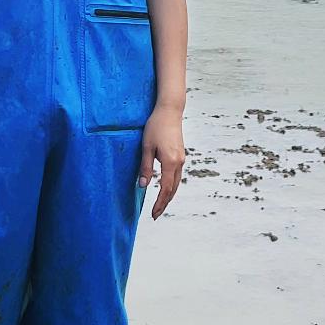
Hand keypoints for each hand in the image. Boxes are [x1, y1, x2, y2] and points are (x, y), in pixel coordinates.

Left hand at [138, 105, 184, 219]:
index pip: (166, 189)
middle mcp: (179, 162)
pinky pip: (177, 175)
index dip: (160, 203)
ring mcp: (181, 158)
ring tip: (160, 205)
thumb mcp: (146, 147)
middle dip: (165, 203)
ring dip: (169, 195)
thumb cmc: (155, 126)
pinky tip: (165, 188)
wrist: (170, 110)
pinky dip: (172, 185)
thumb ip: (145, 167)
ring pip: (177, 182)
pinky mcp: (180, 154)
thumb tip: (143, 186)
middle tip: (156, 214)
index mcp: (170, 162)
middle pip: (173, 189)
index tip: (153, 214)